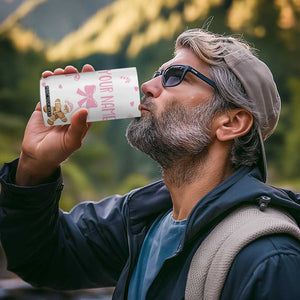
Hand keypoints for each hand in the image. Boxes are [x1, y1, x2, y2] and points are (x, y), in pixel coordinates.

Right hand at [16, 64, 94, 185]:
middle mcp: (72, 111)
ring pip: (61, 89)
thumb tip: (84, 109)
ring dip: (61, 78)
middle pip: (75, 91)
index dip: (91, 86)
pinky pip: (46, 93)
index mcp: (82, 119)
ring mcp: (58, 108)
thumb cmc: (58, 151)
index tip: (91, 73)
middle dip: (75, 78)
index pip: (89, 100)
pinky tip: (47, 76)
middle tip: (73, 69)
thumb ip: (78, 127)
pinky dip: (46, 83)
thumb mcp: (71, 141)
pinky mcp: (44, 108)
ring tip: (60, 71)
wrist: (36, 156)